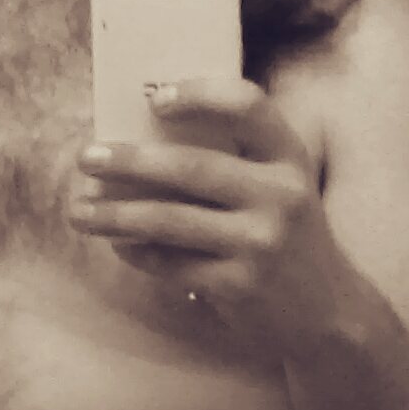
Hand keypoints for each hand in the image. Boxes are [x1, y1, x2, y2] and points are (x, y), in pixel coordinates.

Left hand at [70, 79, 356, 358]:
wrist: (330, 314)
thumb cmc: (287, 239)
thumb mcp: (281, 189)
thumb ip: (237, 161)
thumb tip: (146, 137)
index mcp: (289, 159)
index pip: (248, 106)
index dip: (200, 95)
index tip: (155, 98)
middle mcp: (280, 196)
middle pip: (190, 166)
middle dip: (128, 161)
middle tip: (86, 158)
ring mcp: (259, 243)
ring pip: (168, 220)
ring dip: (113, 214)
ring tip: (78, 211)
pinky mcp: (238, 285)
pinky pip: (170, 263)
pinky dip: (136, 253)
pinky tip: (117, 245)